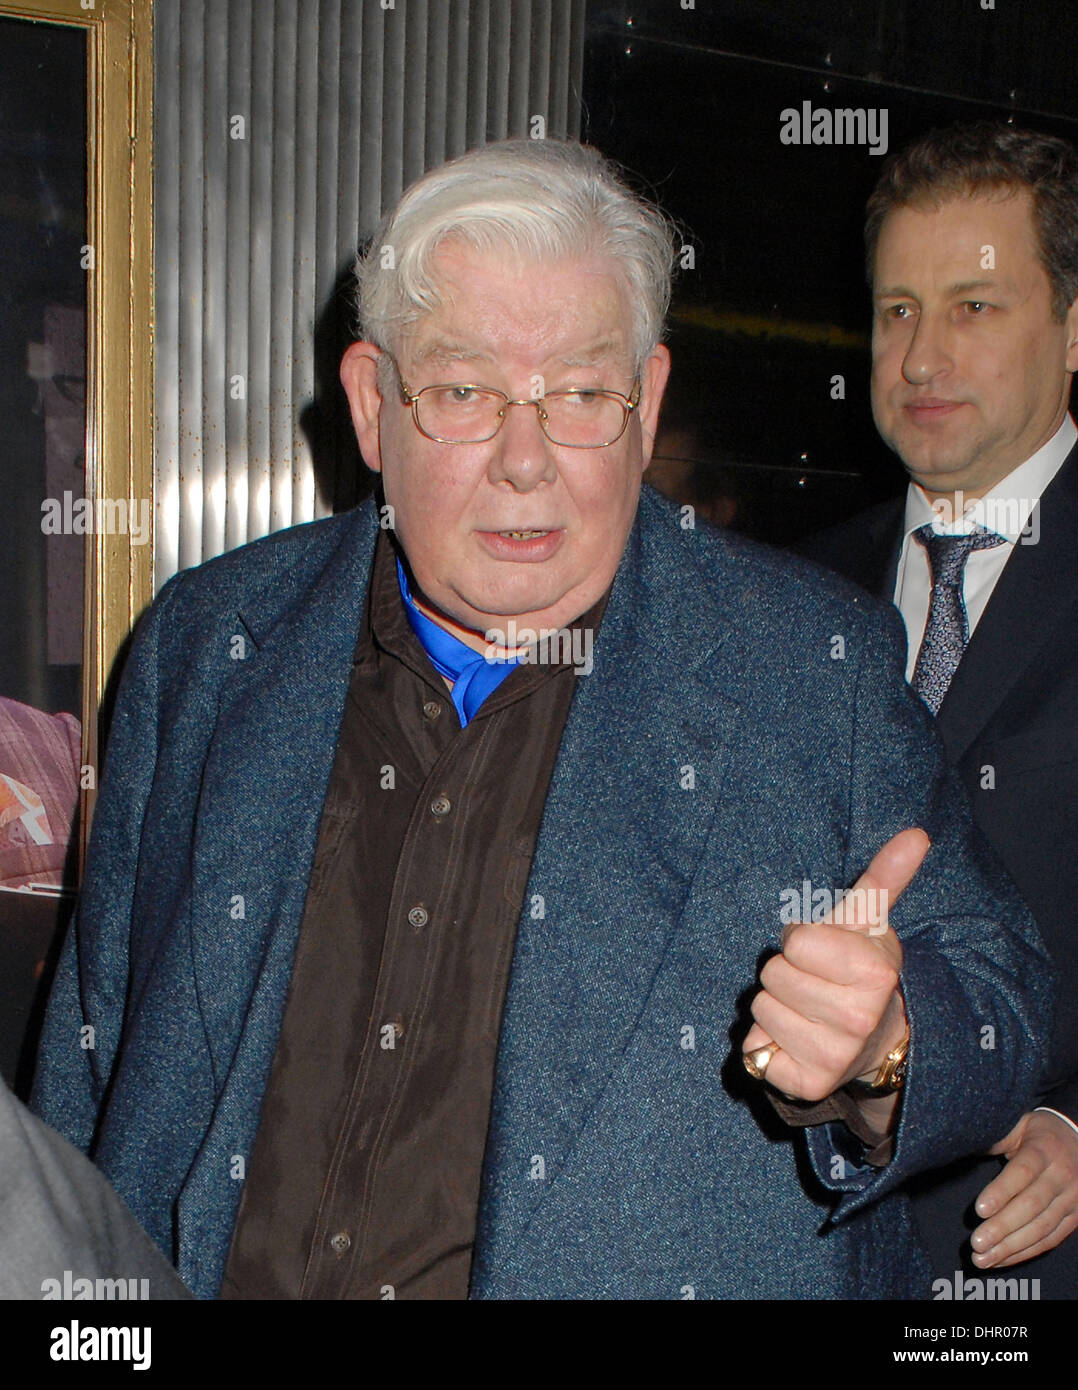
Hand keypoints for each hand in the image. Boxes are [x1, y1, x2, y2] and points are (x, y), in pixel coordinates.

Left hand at [742, 827, 929, 1103]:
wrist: (878, 1041)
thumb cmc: (861, 970)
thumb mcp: (869, 923)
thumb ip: (885, 877)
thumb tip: (916, 833)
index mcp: (873, 972)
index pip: (795, 941)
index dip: (802, 942)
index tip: (824, 954)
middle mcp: (856, 1018)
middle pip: (772, 975)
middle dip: (787, 973)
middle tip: (815, 984)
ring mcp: (832, 1056)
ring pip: (760, 1010)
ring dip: (775, 1007)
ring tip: (807, 1012)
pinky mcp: (805, 1085)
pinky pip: (754, 1052)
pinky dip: (766, 1045)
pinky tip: (796, 1042)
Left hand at [971, 1110, 1077, 1267]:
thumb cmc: (1039, 1133)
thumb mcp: (1019, 1124)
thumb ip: (997, 1136)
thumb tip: (964, 1142)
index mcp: (1045, 1150)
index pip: (1023, 1173)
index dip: (1001, 1192)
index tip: (979, 1210)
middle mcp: (1062, 1176)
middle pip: (1032, 1206)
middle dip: (1002, 1227)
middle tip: (976, 1243)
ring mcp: (1072, 1200)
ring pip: (1041, 1228)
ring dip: (1010, 1247)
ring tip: (982, 1258)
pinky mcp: (1075, 1218)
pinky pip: (1050, 1240)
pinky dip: (1025, 1253)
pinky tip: (1001, 1260)